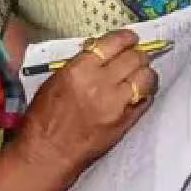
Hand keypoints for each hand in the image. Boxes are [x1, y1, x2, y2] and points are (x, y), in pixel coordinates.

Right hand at [13, 29, 157, 181]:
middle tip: (137, 55)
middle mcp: (101, 84)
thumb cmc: (44, 119)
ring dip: (145, 73)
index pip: (113, 43)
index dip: (126, 38)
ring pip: (146, 77)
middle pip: (134, 57)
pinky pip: (146, 100)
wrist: (48, 153)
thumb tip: (102, 53)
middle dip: (138, 54)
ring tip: (140, 74)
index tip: (130, 38)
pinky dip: (145, 93)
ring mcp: (116, 104)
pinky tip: (139, 92)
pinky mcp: (126, 122)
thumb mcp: (56, 80)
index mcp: (80, 69)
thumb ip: (81, 64)